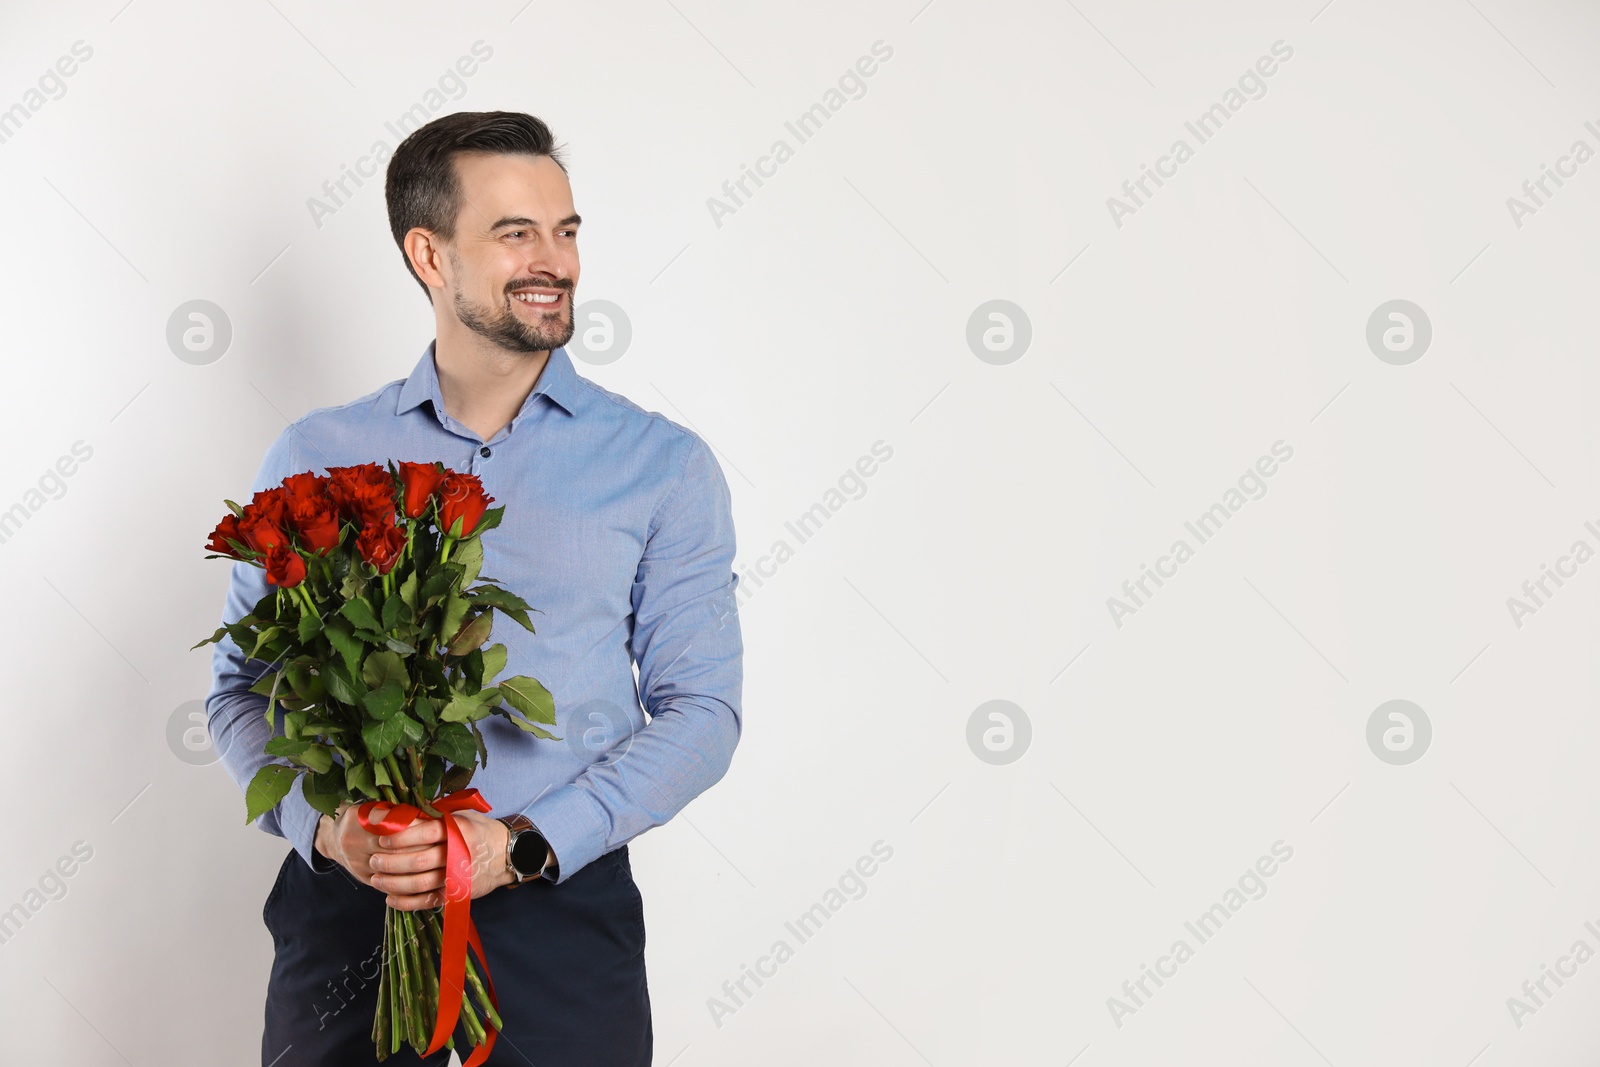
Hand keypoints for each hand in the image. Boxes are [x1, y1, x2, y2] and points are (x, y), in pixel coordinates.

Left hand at [315, 802, 513, 909]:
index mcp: (459, 830)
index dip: (401, 836)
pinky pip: (427, 902)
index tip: (382, 839)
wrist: (508, 855)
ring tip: (376, 879)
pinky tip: (390, 899)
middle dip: (391, 862)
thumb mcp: (462, 814)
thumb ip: (434, 814)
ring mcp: (458, 877)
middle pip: (419, 860)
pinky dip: (406, 903)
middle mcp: (459, 854)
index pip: (425, 832)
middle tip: (373, 860)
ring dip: (393, 883)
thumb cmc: (480, 831)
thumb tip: (401, 810)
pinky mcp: (457, 895)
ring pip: (420, 884)